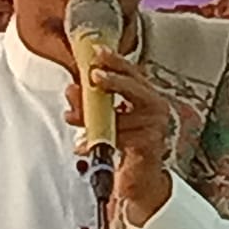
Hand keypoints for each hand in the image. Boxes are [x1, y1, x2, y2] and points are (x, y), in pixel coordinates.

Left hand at [65, 48, 174, 224]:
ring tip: (74, 117)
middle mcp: (156, 106)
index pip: (132, 72)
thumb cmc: (126, 142)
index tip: (98, 52)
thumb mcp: (106, 117)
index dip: (115, 60)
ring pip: (120, 114)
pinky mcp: (150, 143)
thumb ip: (91, 103)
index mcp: (146, 95)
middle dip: (112, 80)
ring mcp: (155, 125)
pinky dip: (98, 140)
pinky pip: (120, 137)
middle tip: (94, 76)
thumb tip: (72, 90)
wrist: (139, 176)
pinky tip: (83, 145)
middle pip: (134, 86)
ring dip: (92, 117)